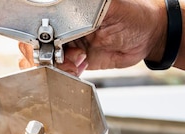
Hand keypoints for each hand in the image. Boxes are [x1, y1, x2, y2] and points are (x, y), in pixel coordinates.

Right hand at [18, 0, 166, 75]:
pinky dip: (63, 75)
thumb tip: (64, 10)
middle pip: (35, 43)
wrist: (149, 37)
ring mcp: (67, 45)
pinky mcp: (75, 62)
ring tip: (76, 64)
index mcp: (66, 10)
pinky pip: (58, 72)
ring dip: (54, 67)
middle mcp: (63, 26)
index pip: (39, 24)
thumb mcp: (109, 7)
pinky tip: (79, 68)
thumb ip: (85, 9)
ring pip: (43, 61)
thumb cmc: (134, 15)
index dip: (38, 37)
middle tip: (64, 58)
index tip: (49, 46)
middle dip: (44, 55)